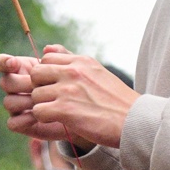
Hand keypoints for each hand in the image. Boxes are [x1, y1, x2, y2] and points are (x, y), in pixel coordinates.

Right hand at [0, 46, 72, 140]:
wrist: (84, 113)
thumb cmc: (74, 87)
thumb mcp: (71, 68)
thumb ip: (62, 56)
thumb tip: (48, 48)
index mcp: (23, 70)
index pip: (2, 63)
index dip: (3, 62)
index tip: (14, 63)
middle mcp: (17, 88)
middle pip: (5, 82)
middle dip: (20, 83)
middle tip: (37, 85)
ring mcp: (19, 106)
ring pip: (8, 102)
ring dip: (25, 101)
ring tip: (45, 101)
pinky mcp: (23, 124)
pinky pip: (13, 123)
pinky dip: (24, 119)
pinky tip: (40, 116)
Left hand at [11, 49, 137, 149]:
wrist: (134, 121)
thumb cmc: (115, 100)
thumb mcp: (95, 71)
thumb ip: (70, 60)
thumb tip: (46, 48)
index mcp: (81, 61)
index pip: (46, 58)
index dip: (46, 74)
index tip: (56, 86)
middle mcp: (73, 72)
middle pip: (35, 74)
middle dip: (39, 88)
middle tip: (52, 100)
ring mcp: (68, 90)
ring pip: (35, 95)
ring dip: (43, 106)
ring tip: (58, 113)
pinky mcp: (65, 110)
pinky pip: (38, 112)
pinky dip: (44, 119)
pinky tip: (58, 120)